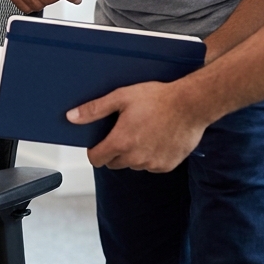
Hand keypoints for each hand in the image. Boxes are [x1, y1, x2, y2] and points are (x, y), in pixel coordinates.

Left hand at [68, 81, 210, 171]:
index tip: (101, 141)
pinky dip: (150, 156)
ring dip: (133, 154)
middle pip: (113, 163)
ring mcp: (152, 164)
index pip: (96, 159)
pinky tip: (157, 138)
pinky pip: (151, 166)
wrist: (191, 104)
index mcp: (121, 142)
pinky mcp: (167, 166)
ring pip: (133, 165)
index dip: (95, 150)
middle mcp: (135, 158)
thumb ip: (94, 110)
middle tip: (125, 130)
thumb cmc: (157, 98)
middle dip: (114, 150)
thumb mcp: (121, 97)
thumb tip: (71, 117)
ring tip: (143, 131)